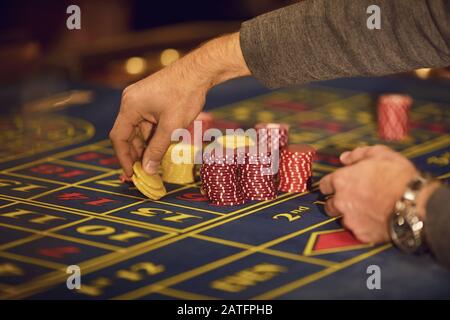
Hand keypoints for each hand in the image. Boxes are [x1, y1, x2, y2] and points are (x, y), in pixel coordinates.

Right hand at [109, 32, 249, 176]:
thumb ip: (157, 150)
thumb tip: (147, 170)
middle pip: (127, 134)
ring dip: (145, 146)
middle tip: (145, 172)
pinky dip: (152, 136)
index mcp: (130, 106)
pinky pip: (146, 122)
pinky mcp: (150, 99)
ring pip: (138, 130)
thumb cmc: (185, 96)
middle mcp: (131, 102)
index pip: (119, 137)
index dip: (124, 158)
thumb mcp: (171, 127)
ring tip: (155, 163)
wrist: (199, 72)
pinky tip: (161, 148)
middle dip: (136, 154)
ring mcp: (140, 99)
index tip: (131, 173)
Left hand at [319, 145, 417, 242]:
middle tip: (354, 200)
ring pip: (343, 219)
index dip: (331, 185)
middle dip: (338, 203)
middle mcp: (340, 201)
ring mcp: (350, 219)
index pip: (324, 185)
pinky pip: (358, 231)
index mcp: (341, 181)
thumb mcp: (380, 154)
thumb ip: (358, 155)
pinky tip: (376, 221)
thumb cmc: (398, 176)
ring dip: (351, 216)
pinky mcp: (361, 234)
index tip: (338, 186)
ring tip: (368, 211)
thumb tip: (344, 158)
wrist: (414, 203)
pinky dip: (365, 227)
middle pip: (329, 205)